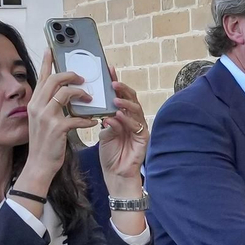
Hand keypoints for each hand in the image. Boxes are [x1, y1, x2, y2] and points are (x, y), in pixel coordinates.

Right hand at [21, 48, 102, 186]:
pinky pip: (76, 117)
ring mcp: (46, 117)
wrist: (39, 164)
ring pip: (65, 93)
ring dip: (81, 93)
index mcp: (34, 103)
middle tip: (82, 78)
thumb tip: (64, 94)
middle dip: (71, 75)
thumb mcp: (42, 120)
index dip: (47, 62)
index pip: (41, 78)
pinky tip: (93, 121)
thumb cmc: (44, 143)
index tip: (51, 49)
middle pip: (54, 80)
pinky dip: (87, 119)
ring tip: (90, 98)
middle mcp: (38, 106)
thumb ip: (49, 105)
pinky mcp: (57, 128)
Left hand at [96, 65, 147, 195]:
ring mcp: (140, 128)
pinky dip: (125, 120)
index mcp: (124, 116)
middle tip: (113, 83)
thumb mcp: (104, 133)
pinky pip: (136, 126)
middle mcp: (134, 119)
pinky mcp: (143, 138)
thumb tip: (101, 107)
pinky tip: (116, 117)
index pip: (121, 95)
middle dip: (123, 89)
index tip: (109, 70)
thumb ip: (105, 119)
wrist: (116, 174)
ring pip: (136, 110)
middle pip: (132, 99)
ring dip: (125, 104)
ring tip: (114, 99)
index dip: (116, 82)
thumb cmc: (111, 154)